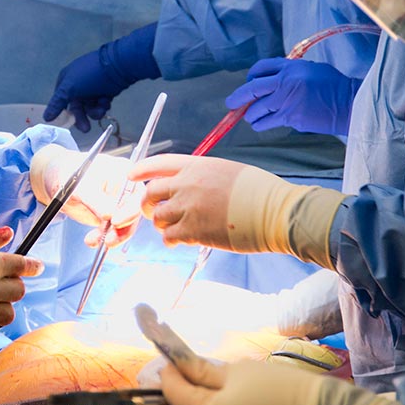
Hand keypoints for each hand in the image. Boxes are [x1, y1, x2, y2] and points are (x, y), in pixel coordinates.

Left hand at [31, 146, 143, 246]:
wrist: (55, 180)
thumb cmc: (68, 172)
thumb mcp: (80, 186)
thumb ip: (96, 200)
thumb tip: (110, 214)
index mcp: (124, 172)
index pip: (136, 193)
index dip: (130, 210)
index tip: (116, 221)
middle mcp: (125, 188)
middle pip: (133, 212)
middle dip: (122, 229)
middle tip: (109, 239)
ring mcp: (119, 203)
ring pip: (124, 225)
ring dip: (111, 236)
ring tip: (93, 240)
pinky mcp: (110, 216)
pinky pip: (112, 231)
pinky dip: (102, 238)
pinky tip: (91, 240)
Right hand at [43, 24, 161, 133]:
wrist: (117, 67)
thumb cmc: (89, 75)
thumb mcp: (69, 88)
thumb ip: (57, 104)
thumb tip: (46, 117)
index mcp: (66, 80)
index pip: (60, 100)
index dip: (62, 112)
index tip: (66, 123)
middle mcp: (78, 85)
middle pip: (76, 107)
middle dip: (82, 118)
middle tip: (86, 129)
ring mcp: (91, 89)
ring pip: (89, 108)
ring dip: (95, 111)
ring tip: (101, 109)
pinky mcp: (103, 92)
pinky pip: (100, 105)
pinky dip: (103, 105)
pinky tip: (106, 101)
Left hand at [131, 155, 344, 268]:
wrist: (273, 212)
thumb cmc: (259, 191)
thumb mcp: (228, 170)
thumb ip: (203, 176)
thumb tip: (191, 186)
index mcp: (196, 165)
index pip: (158, 164)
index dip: (141, 169)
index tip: (131, 176)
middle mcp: (186, 184)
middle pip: (150, 192)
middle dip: (147, 204)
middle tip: (153, 212)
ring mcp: (187, 208)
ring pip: (157, 217)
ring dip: (161, 224)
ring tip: (173, 228)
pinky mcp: (193, 231)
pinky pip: (168, 236)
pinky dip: (170, 240)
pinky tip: (179, 241)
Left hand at [227, 58, 356, 135]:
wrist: (347, 103)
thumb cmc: (332, 85)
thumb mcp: (310, 69)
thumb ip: (289, 72)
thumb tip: (269, 80)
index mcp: (290, 67)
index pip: (260, 69)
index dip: (250, 77)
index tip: (249, 83)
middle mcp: (285, 82)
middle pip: (251, 89)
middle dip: (237, 98)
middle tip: (230, 104)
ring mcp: (286, 101)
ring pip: (256, 110)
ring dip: (251, 115)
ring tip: (252, 117)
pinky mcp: (290, 117)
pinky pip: (268, 122)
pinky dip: (262, 124)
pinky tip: (261, 124)